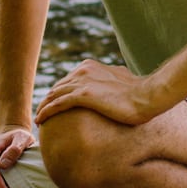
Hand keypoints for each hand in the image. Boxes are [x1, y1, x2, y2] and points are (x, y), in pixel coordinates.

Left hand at [35, 57, 161, 127]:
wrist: (148, 96)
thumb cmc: (139, 92)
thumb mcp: (122, 80)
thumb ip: (112, 80)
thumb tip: (116, 83)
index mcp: (90, 66)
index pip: (67, 80)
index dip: (58, 92)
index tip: (54, 103)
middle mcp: (83, 70)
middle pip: (57, 87)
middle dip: (48, 99)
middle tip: (42, 113)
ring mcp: (82, 82)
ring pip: (53, 95)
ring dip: (43, 107)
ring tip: (39, 119)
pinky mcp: (83, 95)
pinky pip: (57, 104)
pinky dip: (46, 112)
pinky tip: (40, 121)